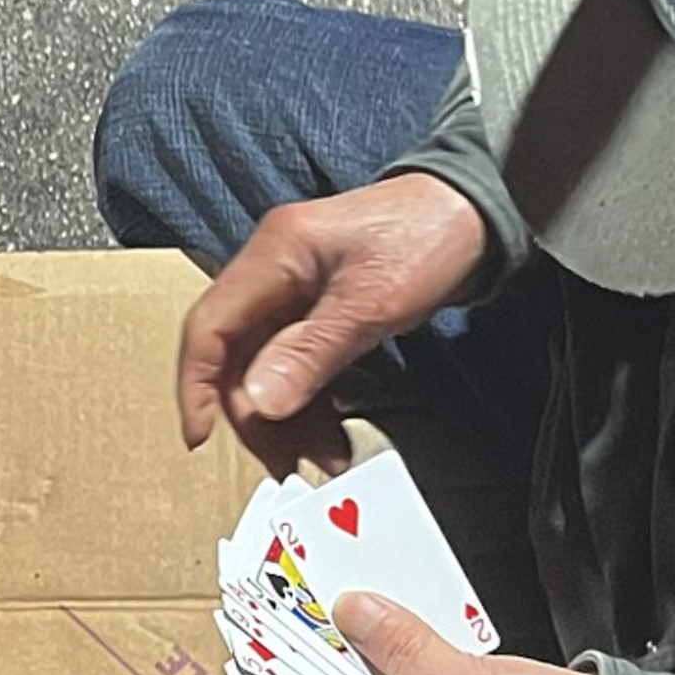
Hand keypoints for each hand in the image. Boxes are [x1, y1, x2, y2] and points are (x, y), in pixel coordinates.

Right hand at [175, 173, 488, 474]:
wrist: (477, 211)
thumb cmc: (429, 232)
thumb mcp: (371, 301)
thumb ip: (311, 352)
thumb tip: (258, 401)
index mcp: (274, 255)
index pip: (209, 327)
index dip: (197, 386)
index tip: (201, 435)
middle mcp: (275, 272)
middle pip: (237, 358)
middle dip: (257, 417)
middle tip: (286, 463)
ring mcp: (297, 291)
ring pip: (267, 368)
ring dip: (287, 418)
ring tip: (322, 458)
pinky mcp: (321, 309)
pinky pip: (298, 365)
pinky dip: (311, 402)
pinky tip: (331, 432)